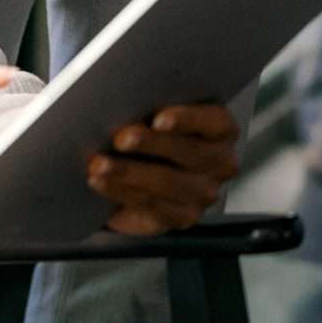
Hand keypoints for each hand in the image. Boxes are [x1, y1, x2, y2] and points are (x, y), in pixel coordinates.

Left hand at [87, 102, 241, 235]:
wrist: (149, 172)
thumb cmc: (157, 134)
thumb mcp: (160, 116)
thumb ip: (153, 109)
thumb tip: (125, 106)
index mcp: (222, 130)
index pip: (214, 121)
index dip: (187, 119)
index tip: (158, 119)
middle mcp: (220, 163)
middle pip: (189, 153)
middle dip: (151, 145)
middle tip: (120, 139)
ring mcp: (204, 193)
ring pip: (167, 182)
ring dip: (128, 172)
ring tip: (99, 164)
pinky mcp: (183, 217)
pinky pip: (152, 205)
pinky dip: (121, 192)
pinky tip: (101, 182)